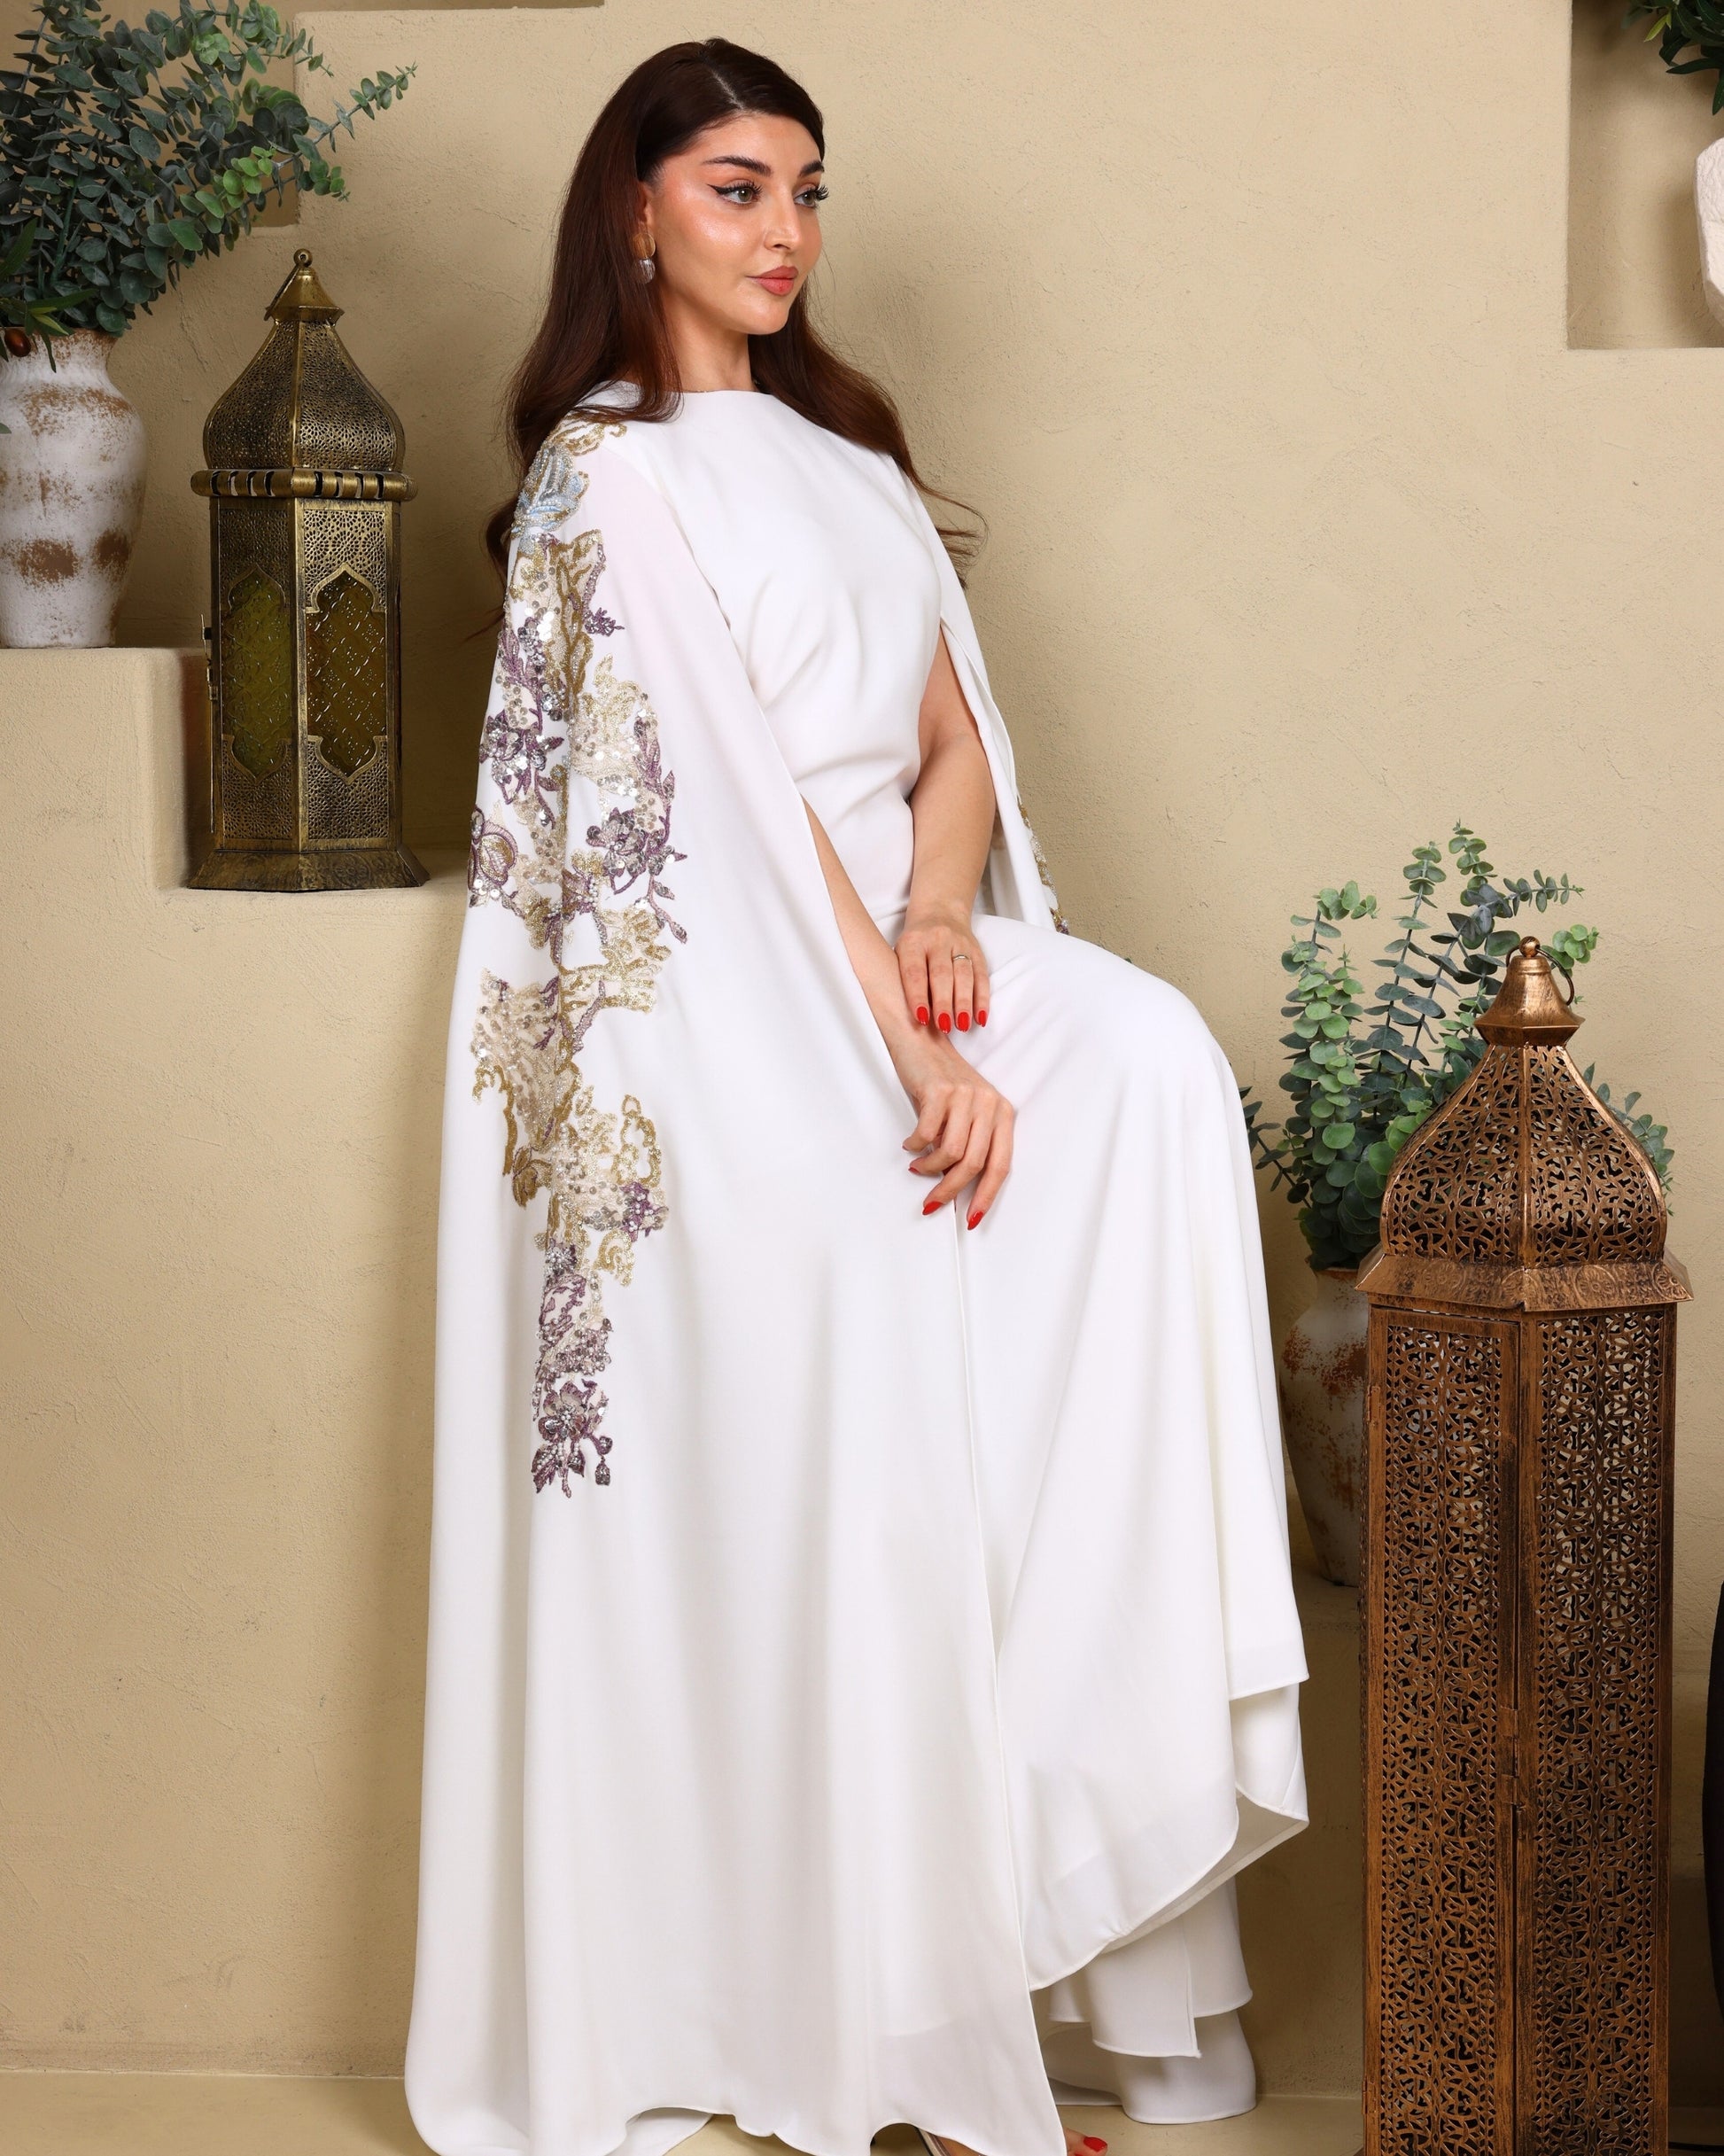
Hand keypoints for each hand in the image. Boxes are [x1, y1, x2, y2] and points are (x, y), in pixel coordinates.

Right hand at [886, 1023, 1013, 1228]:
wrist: (921, 1041)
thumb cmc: (943, 1083)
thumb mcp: (967, 1113)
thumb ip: (972, 1143)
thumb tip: (961, 1188)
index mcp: (1002, 1113)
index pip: (1001, 1165)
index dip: (986, 1196)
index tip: (971, 1219)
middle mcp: (989, 1104)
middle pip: (974, 1163)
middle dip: (951, 1191)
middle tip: (931, 1203)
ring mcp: (966, 1096)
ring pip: (951, 1153)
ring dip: (930, 1169)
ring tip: (918, 1168)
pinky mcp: (940, 1091)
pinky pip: (927, 1135)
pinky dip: (916, 1146)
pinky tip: (910, 1144)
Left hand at [896, 905, 989, 1034]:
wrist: (939, 910)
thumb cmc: (915, 942)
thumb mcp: (900, 952)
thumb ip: (905, 978)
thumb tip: (910, 1018)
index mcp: (913, 941)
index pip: (915, 971)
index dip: (918, 996)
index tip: (921, 1018)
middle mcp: (938, 940)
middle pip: (942, 974)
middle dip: (943, 1003)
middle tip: (943, 1027)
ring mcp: (960, 944)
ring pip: (964, 975)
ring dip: (964, 1003)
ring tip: (962, 1025)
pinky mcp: (977, 950)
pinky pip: (981, 976)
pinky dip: (982, 999)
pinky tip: (980, 1018)